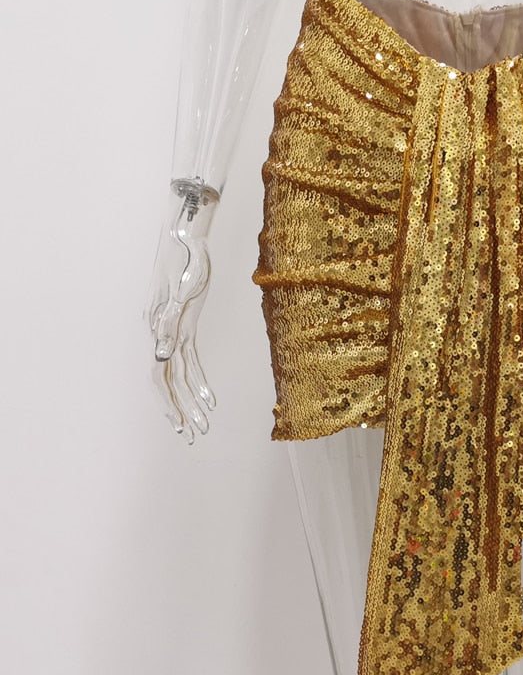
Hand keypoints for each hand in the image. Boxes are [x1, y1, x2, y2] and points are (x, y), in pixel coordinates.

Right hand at [145, 179, 218, 443]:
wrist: (185, 236)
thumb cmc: (185, 259)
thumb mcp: (183, 288)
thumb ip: (168, 322)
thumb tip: (159, 357)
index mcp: (162, 332)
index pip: (162, 378)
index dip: (171, 403)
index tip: (182, 424)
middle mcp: (164, 335)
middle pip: (169, 384)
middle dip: (181, 412)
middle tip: (195, 438)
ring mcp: (173, 331)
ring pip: (179, 377)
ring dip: (190, 403)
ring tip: (204, 427)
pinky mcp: (185, 326)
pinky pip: (190, 361)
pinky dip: (199, 381)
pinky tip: (210, 400)